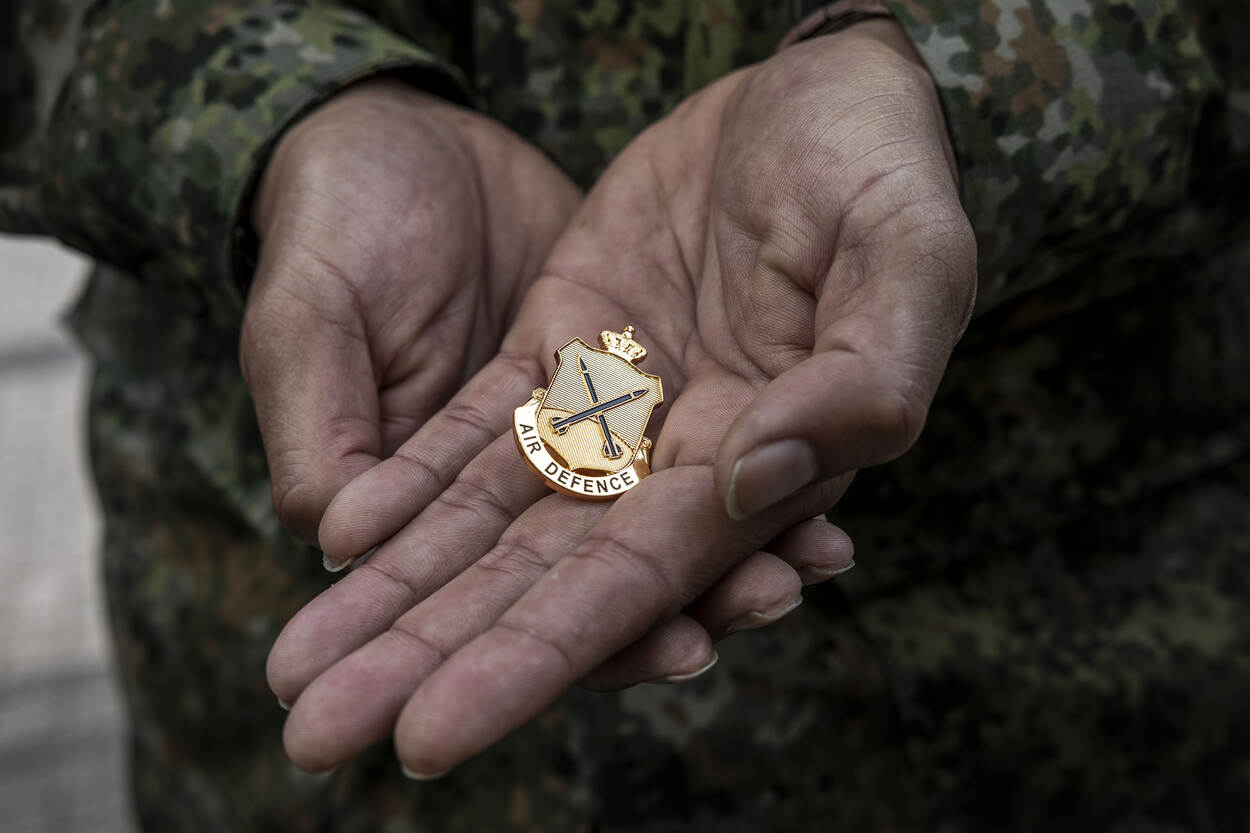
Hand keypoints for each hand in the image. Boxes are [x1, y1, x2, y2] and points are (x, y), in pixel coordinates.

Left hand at [267, 19, 973, 775]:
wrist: (819, 89)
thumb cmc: (886, 166)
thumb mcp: (908, 258)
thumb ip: (857, 383)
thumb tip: (747, 485)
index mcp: (761, 467)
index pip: (632, 589)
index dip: (531, 661)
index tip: (428, 737)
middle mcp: (675, 464)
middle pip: (534, 582)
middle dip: (428, 657)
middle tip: (318, 736)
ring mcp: (612, 408)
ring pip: (487, 518)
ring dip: (395, 593)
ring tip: (298, 667)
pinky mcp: (562, 345)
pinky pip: (474, 426)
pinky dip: (408, 481)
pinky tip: (339, 535)